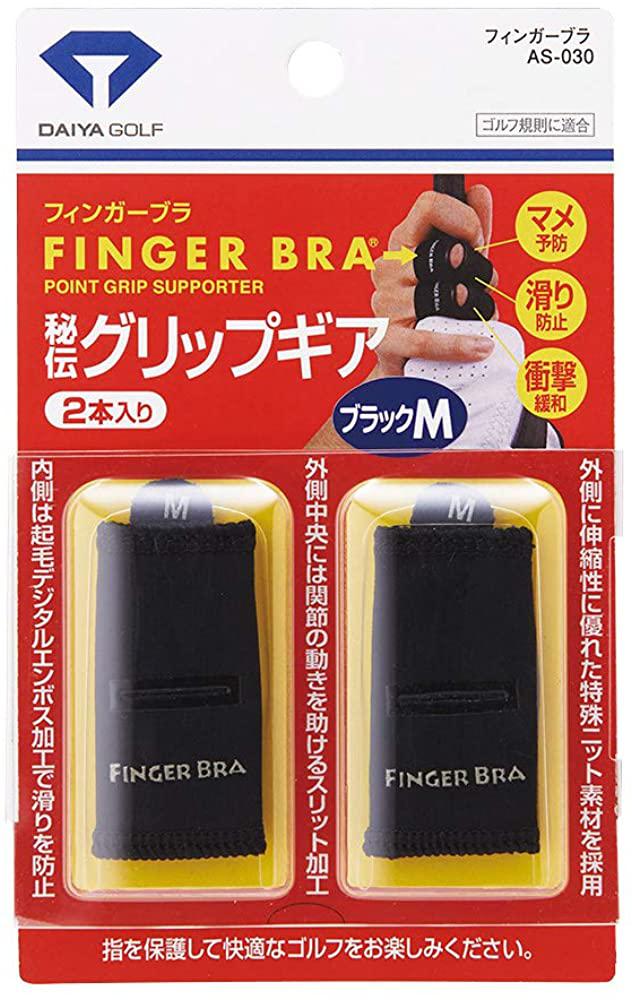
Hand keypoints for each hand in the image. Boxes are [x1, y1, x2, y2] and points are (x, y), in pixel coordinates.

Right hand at [371, 185, 497, 375]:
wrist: (410, 365)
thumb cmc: (436, 313)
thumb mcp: (458, 270)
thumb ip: (469, 231)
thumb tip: (479, 192)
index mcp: (402, 244)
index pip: (430, 206)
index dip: (464, 220)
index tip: (476, 244)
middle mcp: (388, 268)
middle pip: (444, 253)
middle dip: (476, 269)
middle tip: (483, 286)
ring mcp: (384, 303)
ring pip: (443, 295)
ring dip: (475, 308)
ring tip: (481, 318)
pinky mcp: (385, 339)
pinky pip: (426, 339)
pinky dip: (459, 344)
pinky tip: (481, 346)